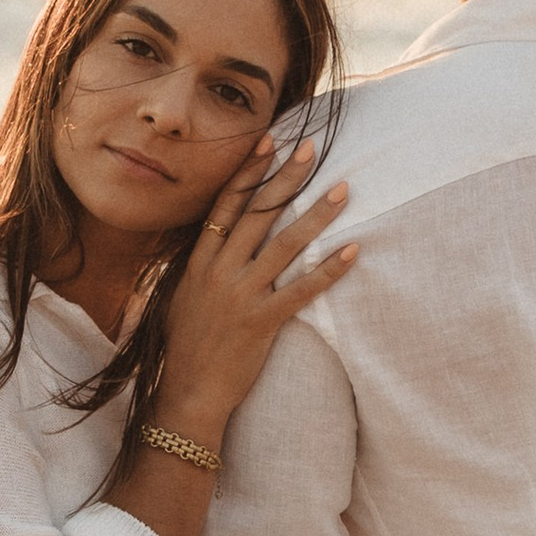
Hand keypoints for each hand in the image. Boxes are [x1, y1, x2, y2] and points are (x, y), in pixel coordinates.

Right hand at [153, 136, 355, 439]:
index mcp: (200, 262)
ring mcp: (240, 296)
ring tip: (343, 190)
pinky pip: (301, 291)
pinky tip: (352, 251)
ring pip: (284, 245)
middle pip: (258, 214)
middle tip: (311, 149)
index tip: (268, 142)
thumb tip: (214, 242)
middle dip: (287, 178)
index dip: (249, 171)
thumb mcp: (183, 298)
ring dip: (316, 215)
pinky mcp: (262, 322)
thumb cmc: (186, 348)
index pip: (226, 205)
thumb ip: (201, 267)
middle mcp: (219, 272)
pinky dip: (328, 270)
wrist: (187, 394)